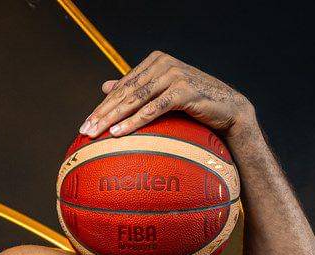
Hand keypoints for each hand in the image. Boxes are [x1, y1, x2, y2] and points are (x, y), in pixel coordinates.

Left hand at [79, 51, 254, 139]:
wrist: (229, 109)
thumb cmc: (194, 102)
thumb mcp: (161, 92)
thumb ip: (135, 87)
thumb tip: (104, 85)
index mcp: (155, 61)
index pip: (122, 87)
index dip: (102, 106)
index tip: (85, 124)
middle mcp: (163, 64)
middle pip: (125, 93)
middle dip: (102, 114)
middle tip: (85, 131)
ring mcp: (174, 75)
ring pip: (135, 100)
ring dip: (113, 118)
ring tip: (96, 133)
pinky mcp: (184, 90)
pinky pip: (153, 108)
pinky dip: (134, 121)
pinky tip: (118, 133)